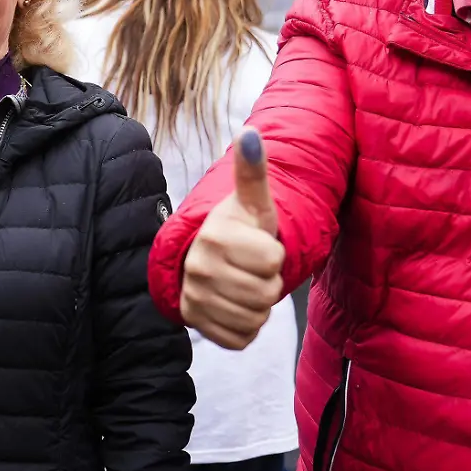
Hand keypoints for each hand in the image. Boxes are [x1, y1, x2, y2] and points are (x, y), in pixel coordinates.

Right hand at [179, 127, 284, 349]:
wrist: (207, 258)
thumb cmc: (239, 228)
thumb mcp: (252, 201)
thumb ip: (252, 170)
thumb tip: (248, 132)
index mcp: (215, 237)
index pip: (273, 261)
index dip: (274, 254)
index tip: (257, 245)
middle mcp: (198, 269)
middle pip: (266, 292)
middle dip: (269, 282)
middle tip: (252, 268)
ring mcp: (195, 299)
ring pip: (255, 317)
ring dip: (259, 304)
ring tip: (244, 284)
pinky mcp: (198, 325)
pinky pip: (243, 337)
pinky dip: (247, 326)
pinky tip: (236, 305)